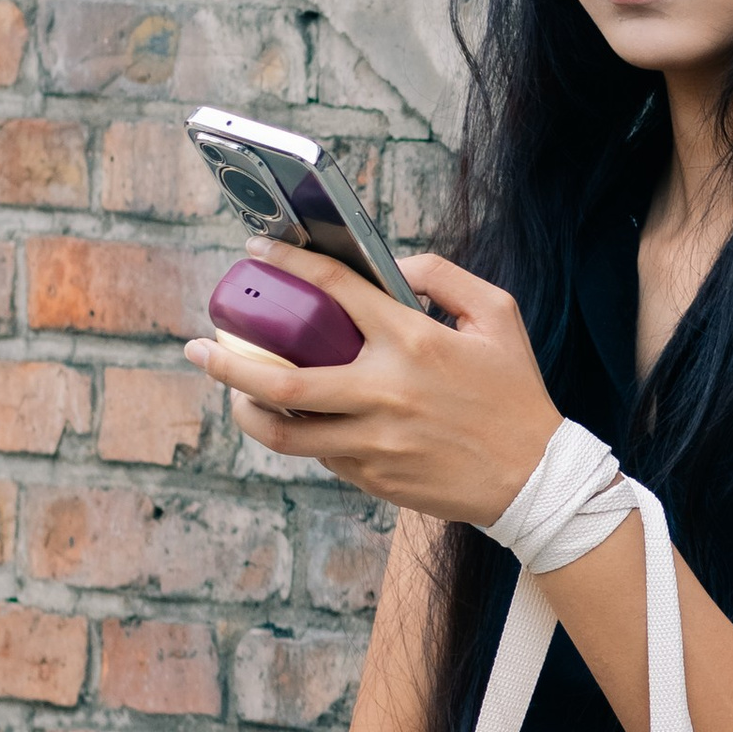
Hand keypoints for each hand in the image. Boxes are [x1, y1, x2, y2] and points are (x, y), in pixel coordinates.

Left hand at [185, 244, 563, 527]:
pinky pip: (318, 454)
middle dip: (227, 361)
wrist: (535, 479)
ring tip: (232, 392)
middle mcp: (385, 392)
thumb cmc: (515, 393)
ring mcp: (374, 442)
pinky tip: (291, 419)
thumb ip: (443, 277)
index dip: (286, 264)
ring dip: (245, 409)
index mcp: (413, 341)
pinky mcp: (373, 477)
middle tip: (198, 348)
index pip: (333, 291)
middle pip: (281, 378)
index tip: (256, 252)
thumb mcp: (498, 316)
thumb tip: (393, 265)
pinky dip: (298, 433)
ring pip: (284, 432)